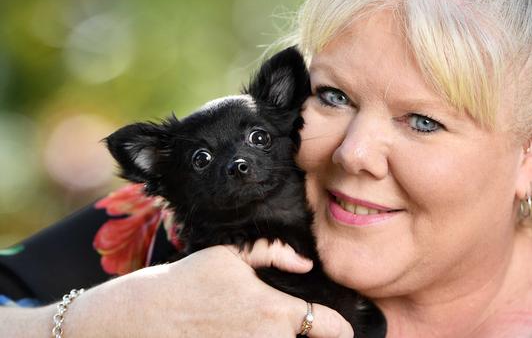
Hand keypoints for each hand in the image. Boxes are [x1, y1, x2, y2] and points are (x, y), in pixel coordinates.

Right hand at [63, 240, 353, 337]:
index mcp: (274, 312)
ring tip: (256, 329)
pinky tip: (242, 336)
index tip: (339, 329)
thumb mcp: (228, 256)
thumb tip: (304, 264)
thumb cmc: (182, 284)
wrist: (137, 320)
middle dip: (303, 336)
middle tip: (291, 327)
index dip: (341, 329)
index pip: (331, 328)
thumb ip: (273, 254)